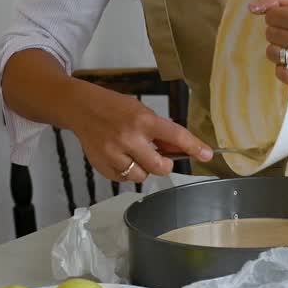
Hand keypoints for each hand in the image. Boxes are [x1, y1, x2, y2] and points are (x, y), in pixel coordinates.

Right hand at [70, 85, 211, 183]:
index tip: (207, 155)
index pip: (175, 136)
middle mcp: (128, 137)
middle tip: (162, 158)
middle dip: (165, 165)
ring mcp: (113, 153)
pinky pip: (124, 180)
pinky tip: (122, 157)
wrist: (80, 108)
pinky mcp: (101, 165)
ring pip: (141, 176)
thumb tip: (181, 150)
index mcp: (142, 120)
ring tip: (135, 154)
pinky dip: (127, 172)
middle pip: (160, 166)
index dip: (194, 147)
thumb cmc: (113, 107)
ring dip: (144, 169)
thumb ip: (160, 132)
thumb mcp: (140, 111)